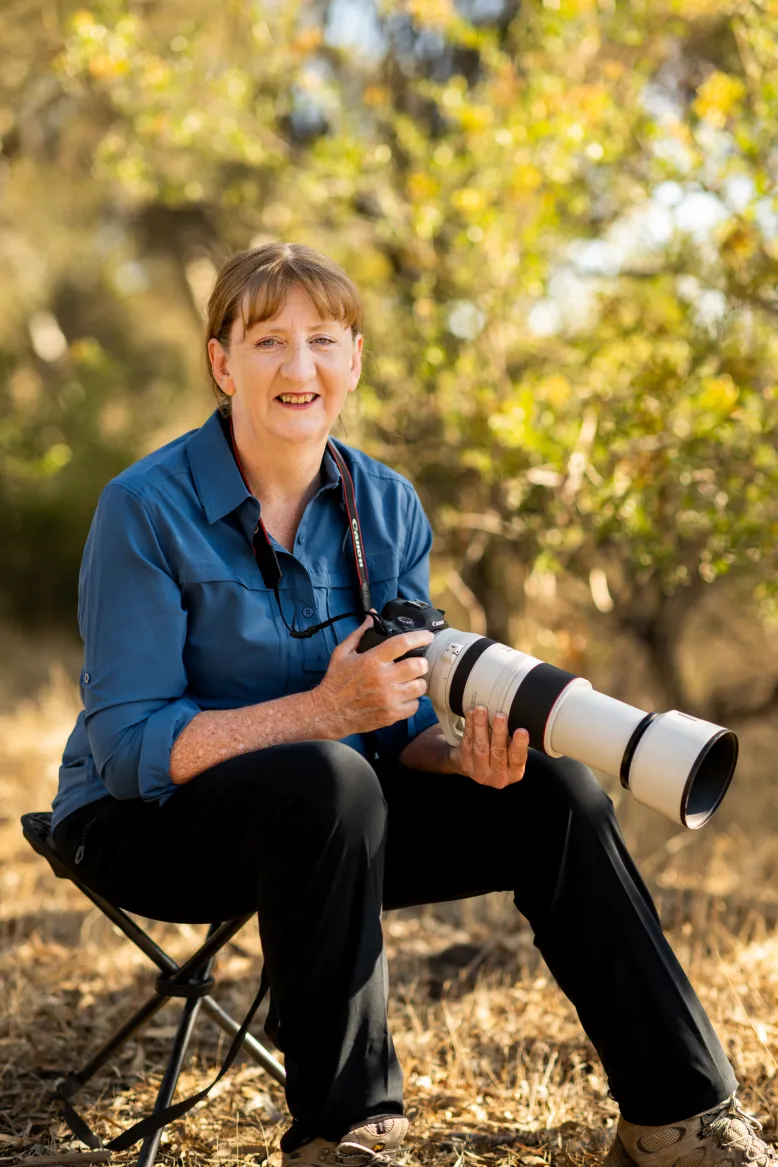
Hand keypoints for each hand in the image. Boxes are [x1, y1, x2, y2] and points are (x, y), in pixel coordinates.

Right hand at [311, 610, 434, 737]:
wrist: (329, 712)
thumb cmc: (335, 681)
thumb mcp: (342, 653)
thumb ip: (359, 634)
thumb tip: (371, 618)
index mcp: (372, 660)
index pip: (403, 643)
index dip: (420, 637)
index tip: (428, 636)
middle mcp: (383, 679)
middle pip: (419, 666)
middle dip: (421, 662)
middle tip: (417, 663)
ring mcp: (389, 698)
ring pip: (420, 686)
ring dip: (417, 681)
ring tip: (410, 680)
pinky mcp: (391, 715)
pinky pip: (414, 706)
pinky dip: (412, 701)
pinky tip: (403, 696)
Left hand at [449, 705, 528, 788]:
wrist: (477, 769)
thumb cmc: (502, 757)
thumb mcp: (513, 755)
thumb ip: (516, 741)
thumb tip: (520, 715)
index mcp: (514, 772)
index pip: (518, 758)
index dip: (520, 745)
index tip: (522, 731)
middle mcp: (498, 775)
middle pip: (498, 752)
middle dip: (499, 732)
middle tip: (500, 716)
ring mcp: (479, 771)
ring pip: (480, 747)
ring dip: (481, 726)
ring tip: (481, 710)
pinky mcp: (465, 763)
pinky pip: (467, 742)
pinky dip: (469, 726)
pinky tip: (471, 714)